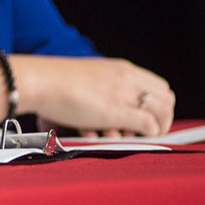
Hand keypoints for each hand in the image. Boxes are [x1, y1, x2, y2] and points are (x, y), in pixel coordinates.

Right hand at [14, 56, 174, 138]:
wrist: (38, 80)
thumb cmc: (53, 80)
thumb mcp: (87, 76)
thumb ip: (103, 86)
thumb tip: (111, 103)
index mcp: (120, 68)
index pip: (158, 85)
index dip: (159, 104)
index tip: (150, 116)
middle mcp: (126, 78)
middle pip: (166, 98)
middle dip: (164, 117)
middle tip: (152, 130)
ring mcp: (123, 93)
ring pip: (162, 111)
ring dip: (158, 126)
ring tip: (143, 135)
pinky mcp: (116, 111)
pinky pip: (148, 124)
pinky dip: (149, 133)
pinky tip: (136, 136)